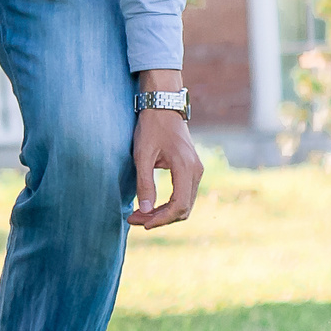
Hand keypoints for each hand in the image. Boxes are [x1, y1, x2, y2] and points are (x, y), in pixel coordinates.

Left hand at [129, 74, 200, 228]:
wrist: (163, 106)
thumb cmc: (151, 127)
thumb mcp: (142, 155)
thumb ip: (145, 183)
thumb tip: (144, 210)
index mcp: (186, 167)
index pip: (179, 205)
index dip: (162, 219)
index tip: (143, 224)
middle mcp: (196, 171)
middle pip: (184, 208)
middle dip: (160, 219)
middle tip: (134, 220)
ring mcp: (196, 170)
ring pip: (185, 204)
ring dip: (164, 213)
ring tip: (139, 215)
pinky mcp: (191, 170)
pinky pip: (183, 195)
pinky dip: (168, 205)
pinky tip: (150, 205)